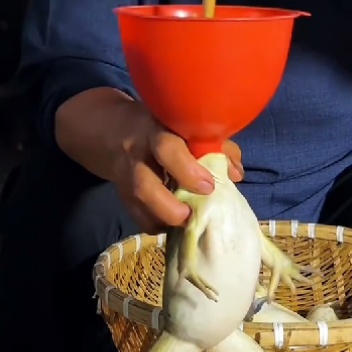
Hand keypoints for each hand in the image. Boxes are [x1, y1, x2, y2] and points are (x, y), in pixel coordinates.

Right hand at [113, 102, 243, 233]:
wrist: (116, 132)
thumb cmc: (163, 128)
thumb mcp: (186, 126)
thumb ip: (215, 146)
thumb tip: (235, 174)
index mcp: (156, 132)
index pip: (167, 149)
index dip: (188, 171)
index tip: (208, 187)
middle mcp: (136, 156)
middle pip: (144, 187)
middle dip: (171, 208)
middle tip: (192, 216)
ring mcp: (125, 178)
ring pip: (138, 206)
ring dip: (164, 220)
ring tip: (186, 223)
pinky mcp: (122, 195)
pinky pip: (137, 217)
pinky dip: (157, 224)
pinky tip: (172, 222)